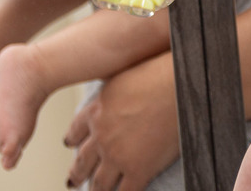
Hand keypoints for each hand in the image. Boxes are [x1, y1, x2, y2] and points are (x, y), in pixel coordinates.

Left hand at [63, 53, 179, 190]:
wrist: (179, 83)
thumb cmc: (158, 73)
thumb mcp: (122, 76)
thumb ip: (111, 92)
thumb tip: (112, 94)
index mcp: (96, 110)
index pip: (75, 132)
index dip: (73, 141)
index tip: (71, 145)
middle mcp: (102, 136)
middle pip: (82, 161)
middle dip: (77, 173)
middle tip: (73, 180)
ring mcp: (118, 155)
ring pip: (99, 182)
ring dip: (96, 190)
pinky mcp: (139, 168)